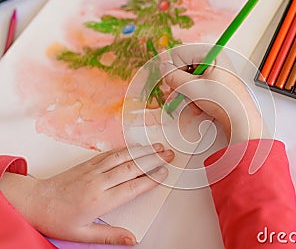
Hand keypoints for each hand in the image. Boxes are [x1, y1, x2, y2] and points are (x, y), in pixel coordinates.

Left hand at [0, 144, 173, 245]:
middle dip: (153, 160)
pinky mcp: (87, 163)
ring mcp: (93, 170)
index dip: (151, 179)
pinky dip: (125, 149)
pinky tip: (135, 147)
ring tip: (157, 147)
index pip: (133, 187)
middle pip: (132, 168)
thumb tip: (132, 239)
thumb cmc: (58, 219)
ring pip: (123, 157)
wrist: (36, 202)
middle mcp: (99, 182)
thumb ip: (110, 235)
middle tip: (169, 155)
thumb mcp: (84, 234)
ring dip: (142, 151)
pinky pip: (110, 153)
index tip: (165, 173)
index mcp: (101, 200)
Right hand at [162, 45, 269, 143]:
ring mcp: (215, 71)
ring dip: (187, 92)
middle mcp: (213, 59)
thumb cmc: (224, 101)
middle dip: (180, 83)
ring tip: (193, 103)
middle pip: (184, 65)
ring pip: (190, 77)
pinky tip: (199, 106)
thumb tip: (163, 68)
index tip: (173, 82)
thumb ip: (173, 77)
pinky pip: (198, 84)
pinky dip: (195, 96)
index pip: (180, 52)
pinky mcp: (216, 82)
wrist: (241, 118)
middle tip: (177, 93)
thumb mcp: (192, 88)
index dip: (173, 68)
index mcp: (210, 53)